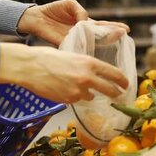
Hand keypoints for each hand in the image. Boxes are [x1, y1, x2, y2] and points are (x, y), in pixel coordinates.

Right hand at [0, 43, 128, 102]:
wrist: (30, 67)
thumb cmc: (47, 57)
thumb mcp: (72, 55)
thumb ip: (86, 65)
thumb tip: (95, 73)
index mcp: (90, 63)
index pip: (115, 74)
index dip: (123, 81)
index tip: (126, 85)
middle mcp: (87, 78)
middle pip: (110, 90)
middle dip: (115, 94)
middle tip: (117, 96)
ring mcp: (78, 91)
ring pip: (91, 96)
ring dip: (87, 93)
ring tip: (73, 85)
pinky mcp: (69, 100)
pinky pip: (76, 100)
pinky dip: (73, 96)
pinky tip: (62, 88)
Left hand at [17, 0, 129, 45]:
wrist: (37, 18)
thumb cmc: (54, 10)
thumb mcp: (70, 4)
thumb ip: (80, 10)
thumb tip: (85, 22)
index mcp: (86, 23)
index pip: (103, 25)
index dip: (114, 27)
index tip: (126, 29)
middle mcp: (83, 33)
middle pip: (101, 35)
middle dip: (112, 35)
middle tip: (123, 36)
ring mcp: (75, 39)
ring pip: (91, 42)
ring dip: (101, 42)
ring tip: (113, 40)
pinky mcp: (65, 44)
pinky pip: (76, 47)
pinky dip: (84, 48)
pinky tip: (94, 50)